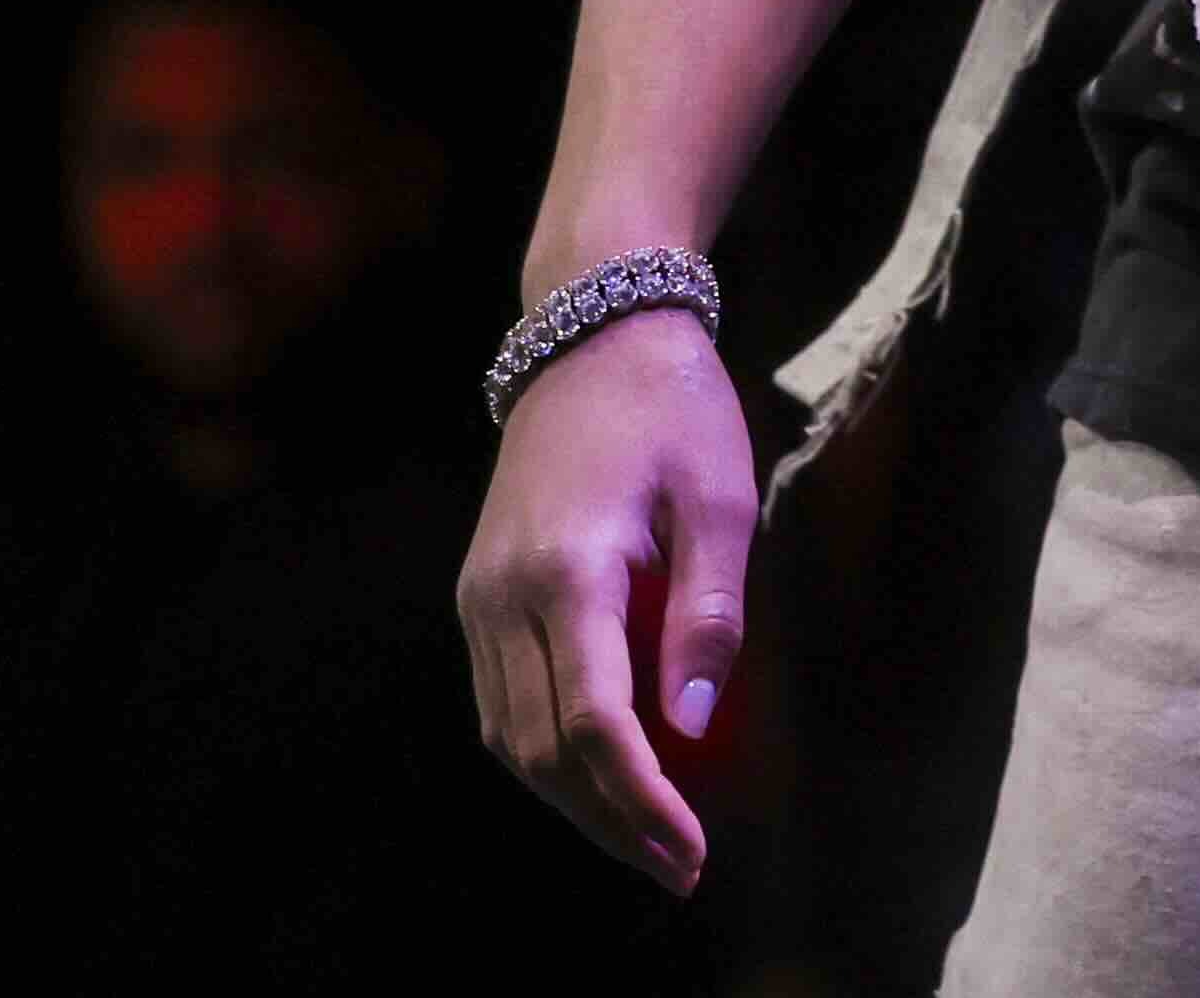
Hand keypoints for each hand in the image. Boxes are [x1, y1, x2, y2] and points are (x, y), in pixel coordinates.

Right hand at [455, 312, 758, 894]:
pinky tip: (601, 779)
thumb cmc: (672, 409)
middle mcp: (504, 594)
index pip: (594, 724)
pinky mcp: (479, 594)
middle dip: (610, 821)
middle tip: (680, 866)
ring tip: (647, 841)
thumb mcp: (720, 500)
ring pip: (509, 738)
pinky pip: (501, 703)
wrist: (592, 332)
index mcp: (567, 569)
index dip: (642, 801)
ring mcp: (479, 597)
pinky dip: (546, 755)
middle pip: (542, 751)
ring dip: (574, 801)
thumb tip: (695, 725)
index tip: (691, 852)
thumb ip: (710, 614)